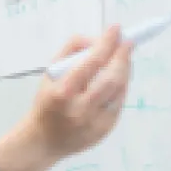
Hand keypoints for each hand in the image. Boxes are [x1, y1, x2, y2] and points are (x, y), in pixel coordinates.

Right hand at [30, 25, 131, 158]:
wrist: (42, 141)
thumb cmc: (46, 103)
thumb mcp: (48, 74)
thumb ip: (69, 52)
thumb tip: (95, 39)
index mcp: (63, 92)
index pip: (91, 63)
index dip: (106, 44)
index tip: (115, 29)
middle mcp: (80, 109)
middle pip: (111, 78)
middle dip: (122, 57)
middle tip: (128, 42)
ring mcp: (94, 122)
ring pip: (119, 90)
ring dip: (125, 71)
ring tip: (123, 59)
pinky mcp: (104, 130)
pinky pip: (119, 103)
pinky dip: (121, 87)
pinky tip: (117, 79)